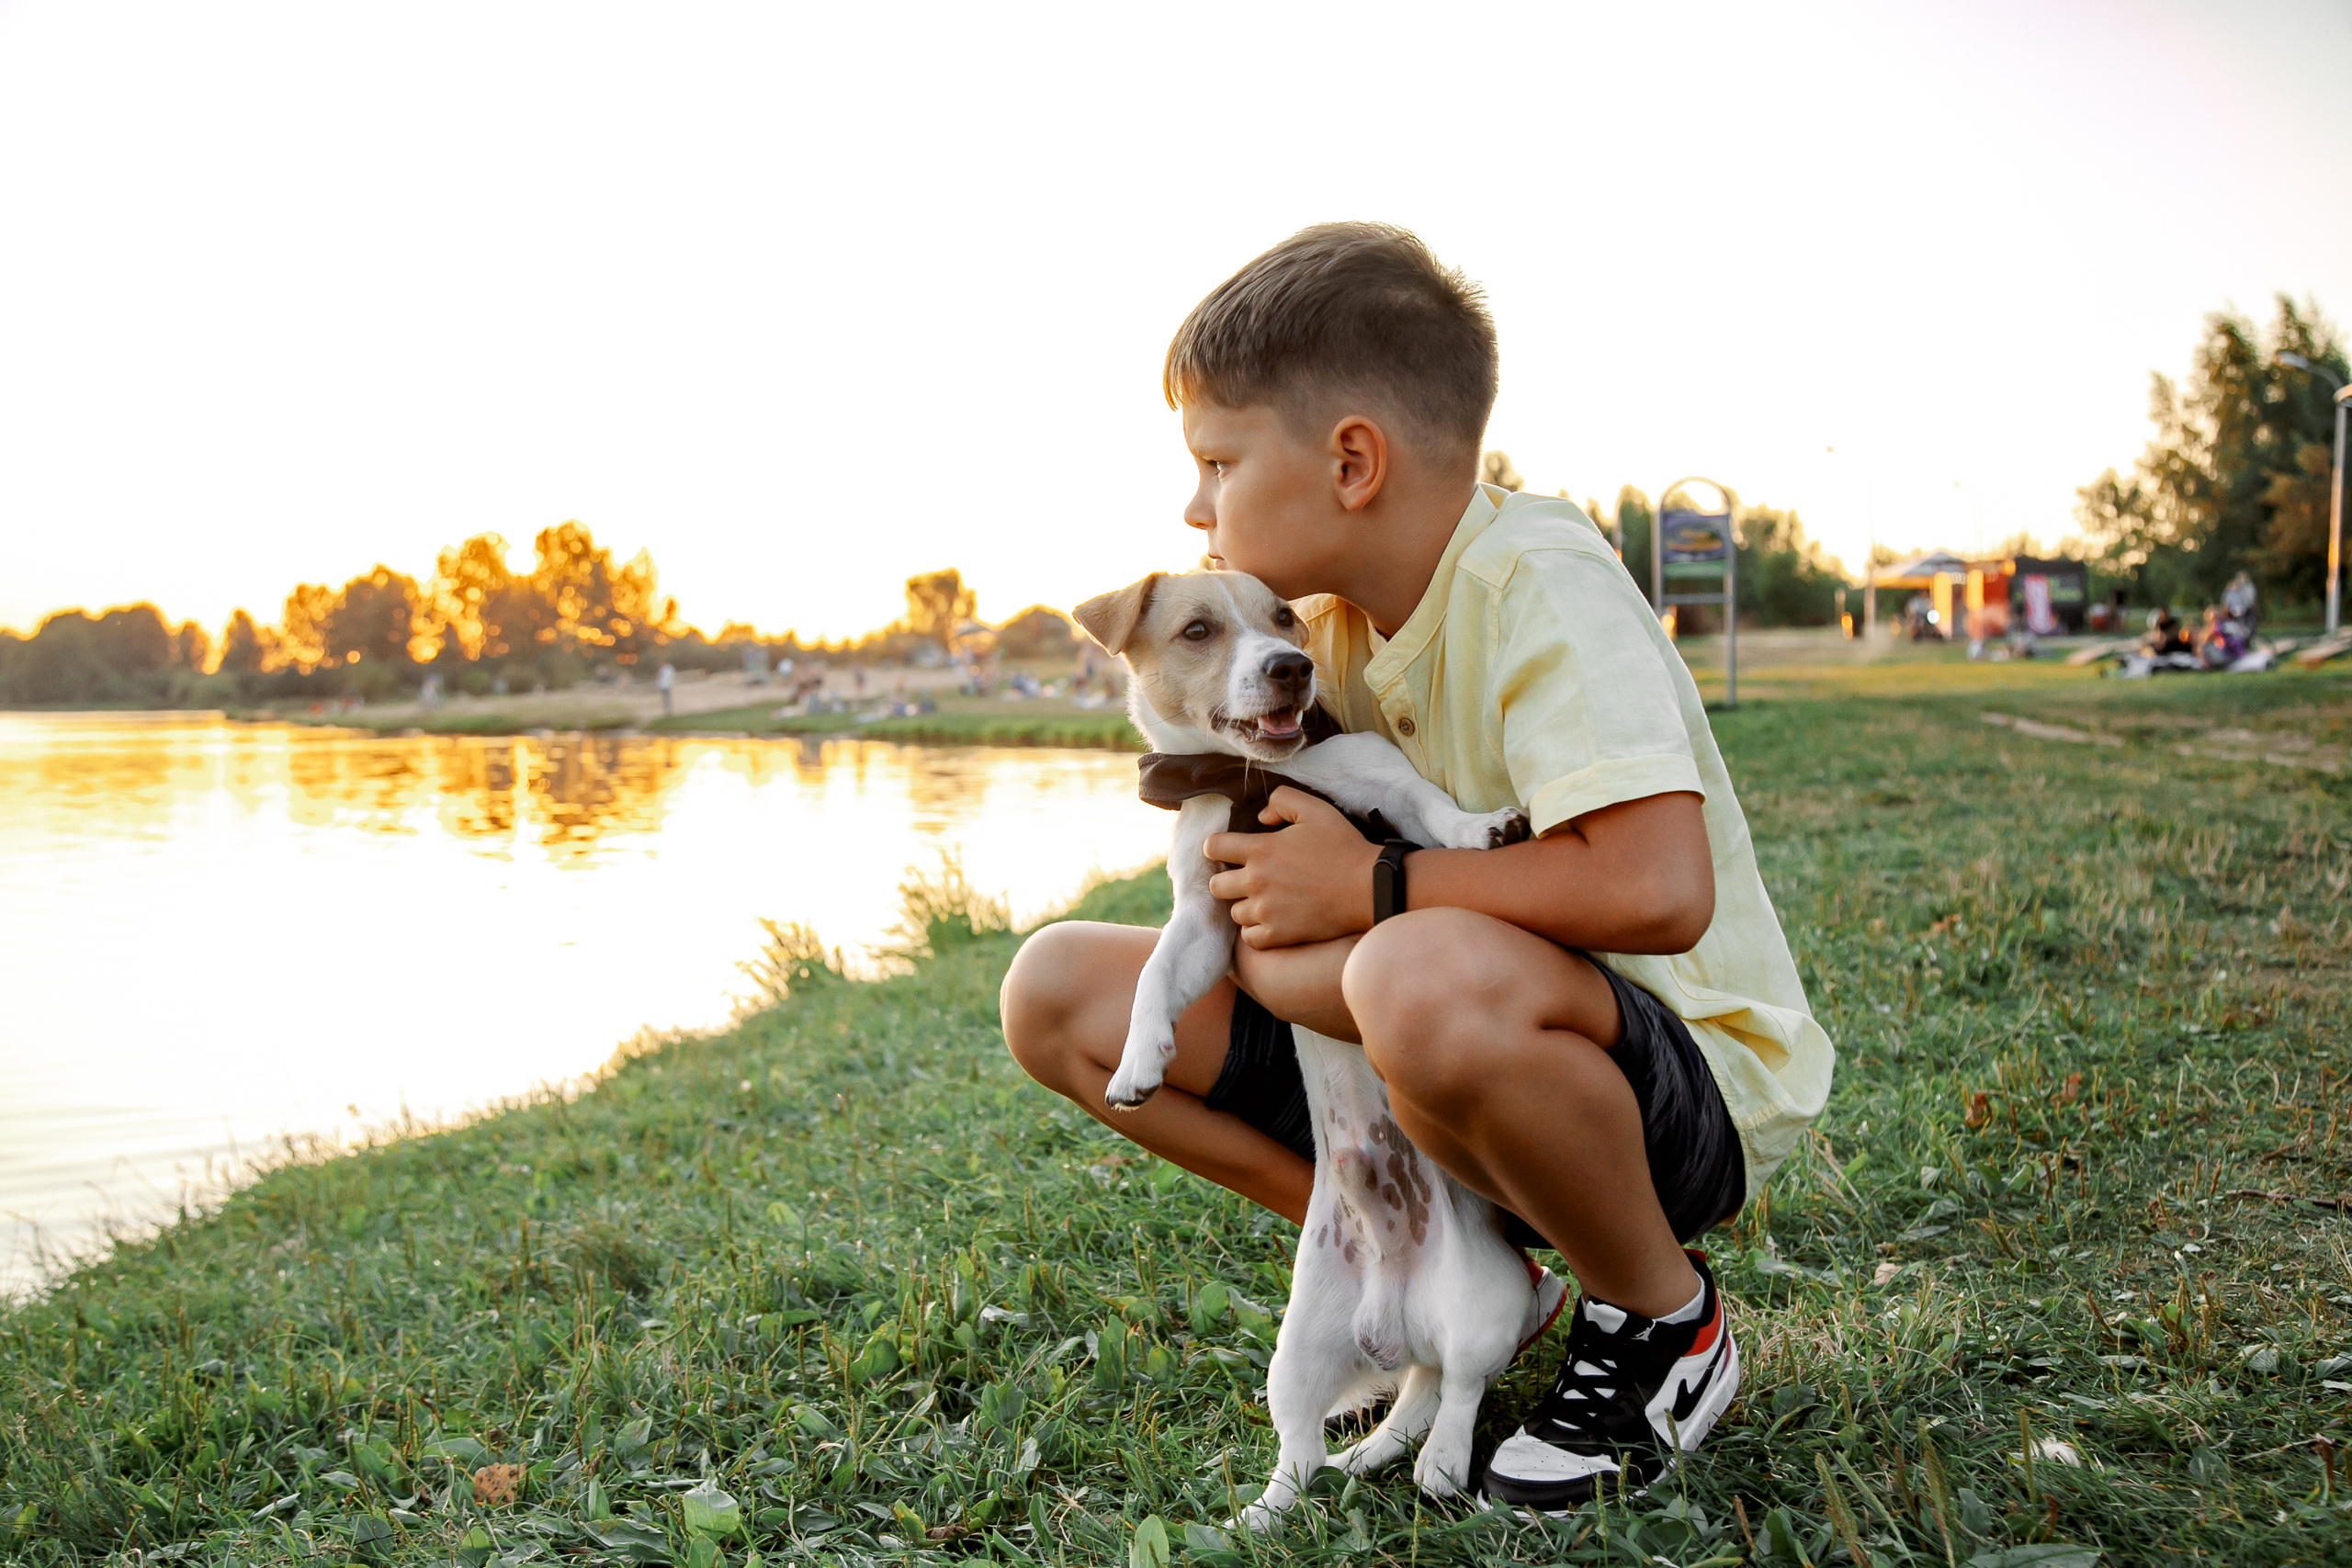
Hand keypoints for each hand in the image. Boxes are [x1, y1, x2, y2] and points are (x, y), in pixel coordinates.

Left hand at [1205, 788, 1382, 948]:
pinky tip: (1272, 920)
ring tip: (1266, 900)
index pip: (1213, 847)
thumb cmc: (1343, 847)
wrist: (1368, 888)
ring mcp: (1266, 911)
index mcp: (1261, 849)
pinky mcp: (1278, 935)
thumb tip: (1260, 818)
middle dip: (1228, 879)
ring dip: (1245, 906)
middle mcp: (1257, 881)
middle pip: (1216, 885)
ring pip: (1234, 912)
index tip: (1230, 851)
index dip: (1218, 846)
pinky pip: (1249, 937)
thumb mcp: (1315, 809)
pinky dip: (1256, 930)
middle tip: (1248, 878)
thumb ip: (1282, 801)